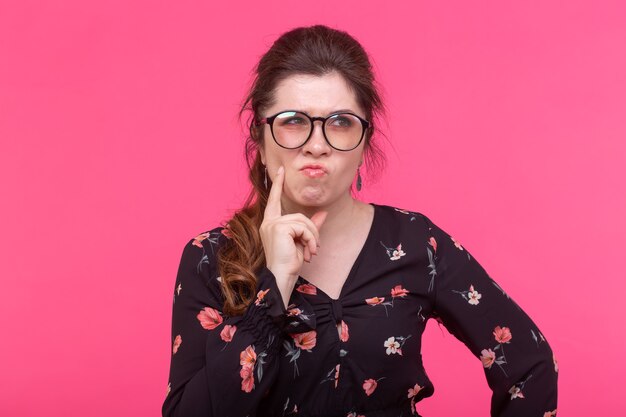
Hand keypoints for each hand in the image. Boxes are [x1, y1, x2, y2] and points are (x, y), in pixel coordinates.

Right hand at [259, 166, 326, 303]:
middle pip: (299, 215)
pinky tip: (308, 251)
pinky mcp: (279, 227)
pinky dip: (310, 239)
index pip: (274, 200)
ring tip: (311, 251)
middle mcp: (268, 222)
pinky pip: (302, 226)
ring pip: (302, 221)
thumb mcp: (303, 241)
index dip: (278, 185)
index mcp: (270, 224)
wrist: (282, 277)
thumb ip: (311, 226)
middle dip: (311, 230)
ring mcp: (272, 224)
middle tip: (314, 248)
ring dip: (312, 237)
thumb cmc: (289, 263)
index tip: (281, 171)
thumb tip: (323, 213)